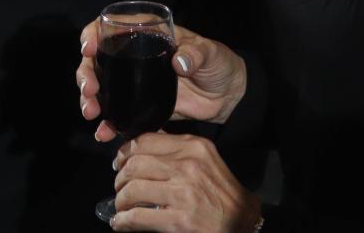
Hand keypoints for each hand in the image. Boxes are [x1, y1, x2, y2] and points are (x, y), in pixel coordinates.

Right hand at [76, 21, 247, 141]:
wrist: (228, 95)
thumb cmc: (218, 63)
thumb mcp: (210, 53)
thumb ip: (196, 54)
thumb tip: (181, 60)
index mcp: (147, 35)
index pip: (112, 27)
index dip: (93, 34)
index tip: (89, 48)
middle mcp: (135, 56)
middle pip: (98, 60)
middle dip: (86, 74)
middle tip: (89, 90)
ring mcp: (136, 82)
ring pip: (103, 87)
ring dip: (90, 99)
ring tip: (91, 112)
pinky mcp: (141, 106)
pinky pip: (118, 114)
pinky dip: (108, 124)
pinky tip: (103, 133)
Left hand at [109, 132, 260, 231]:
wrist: (244, 222)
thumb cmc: (223, 193)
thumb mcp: (205, 160)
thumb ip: (177, 150)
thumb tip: (142, 144)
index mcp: (193, 147)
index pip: (146, 141)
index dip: (125, 151)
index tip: (120, 161)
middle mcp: (188, 166)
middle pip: (135, 164)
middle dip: (120, 177)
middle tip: (119, 186)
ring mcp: (184, 193)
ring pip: (133, 189)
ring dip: (121, 200)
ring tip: (121, 206)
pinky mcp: (180, 220)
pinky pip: (139, 216)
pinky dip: (124, 221)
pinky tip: (121, 223)